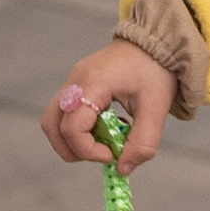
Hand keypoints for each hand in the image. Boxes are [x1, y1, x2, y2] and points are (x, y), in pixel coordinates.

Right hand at [41, 40, 173, 166]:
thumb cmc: (157, 70)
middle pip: (52, 124)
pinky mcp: (77, 83)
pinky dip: (79, 127)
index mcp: (94, 83)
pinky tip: (106, 126)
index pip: (73, 127)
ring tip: (102, 142)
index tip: (112, 155)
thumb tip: (122, 170)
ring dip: (72, 139)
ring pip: (54, 119)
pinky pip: (66, 111)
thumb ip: (142, 142)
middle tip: (101, 155)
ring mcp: (74, 79)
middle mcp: (76, 80)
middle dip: (72, 149)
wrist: (156, 39)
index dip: (88, 150)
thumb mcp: (156, 108)